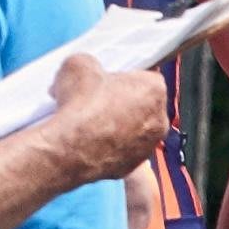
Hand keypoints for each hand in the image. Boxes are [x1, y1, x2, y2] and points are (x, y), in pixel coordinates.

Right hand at [36, 63, 178, 183]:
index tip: (104, 80)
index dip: (122, 77)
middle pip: (140, 104)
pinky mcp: (134, 165)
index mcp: (154, 89)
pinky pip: (122, 150)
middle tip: (93, 100)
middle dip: (119, 101)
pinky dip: (108, 145)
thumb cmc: (79, 105)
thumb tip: (86, 70)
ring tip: (86, 121)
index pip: (144, 77)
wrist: (68, 148)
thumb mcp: (78, 65)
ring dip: (115, 124)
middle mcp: (160, 119)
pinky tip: (87, 140)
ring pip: (132, 129)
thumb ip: (89, 63)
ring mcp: (148, 146)